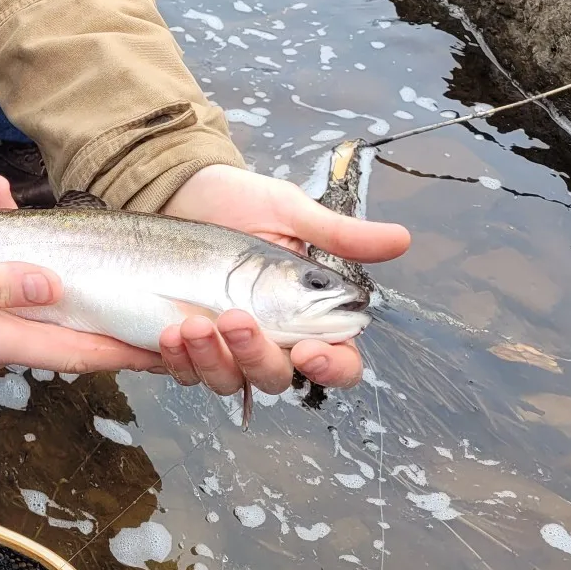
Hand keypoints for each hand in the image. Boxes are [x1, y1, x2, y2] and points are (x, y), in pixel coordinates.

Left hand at [154, 163, 410, 396]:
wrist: (177, 188)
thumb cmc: (238, 201)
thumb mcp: (289, 211)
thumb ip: (339, 234)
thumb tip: (402, 239)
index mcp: (306, 314)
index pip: (337, 361)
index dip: (331, 367)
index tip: (309, 350)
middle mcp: (269, 338)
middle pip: (277, 378)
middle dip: (257, 356)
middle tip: (234, 318)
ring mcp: (224, 346)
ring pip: (228, 381)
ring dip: (211, 361)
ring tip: (191, 323)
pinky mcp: (184, 344)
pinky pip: (185, 371)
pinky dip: (177, 359)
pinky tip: (168, 331)